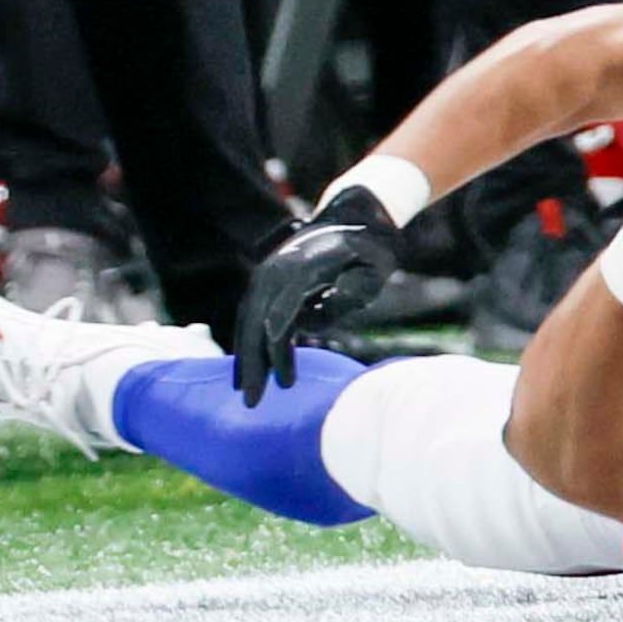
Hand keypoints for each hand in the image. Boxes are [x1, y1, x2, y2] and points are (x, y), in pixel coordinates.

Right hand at [233, 185, 404, 404]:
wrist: (354, 221)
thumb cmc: (369, 251)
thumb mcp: (373, 268)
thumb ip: (355, 288)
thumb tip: (325, 307)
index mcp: (304, 263)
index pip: (285, 298)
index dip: (279, 325)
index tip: (273, 358)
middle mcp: (277, 269)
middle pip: (257, 318)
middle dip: (253, 361)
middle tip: (254, 400)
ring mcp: (268, 278)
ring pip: (249, 323)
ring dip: (249, 360)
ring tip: (253, 396)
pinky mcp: (270, 289)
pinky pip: (256, 321)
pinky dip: (254, 347)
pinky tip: (259, 374)